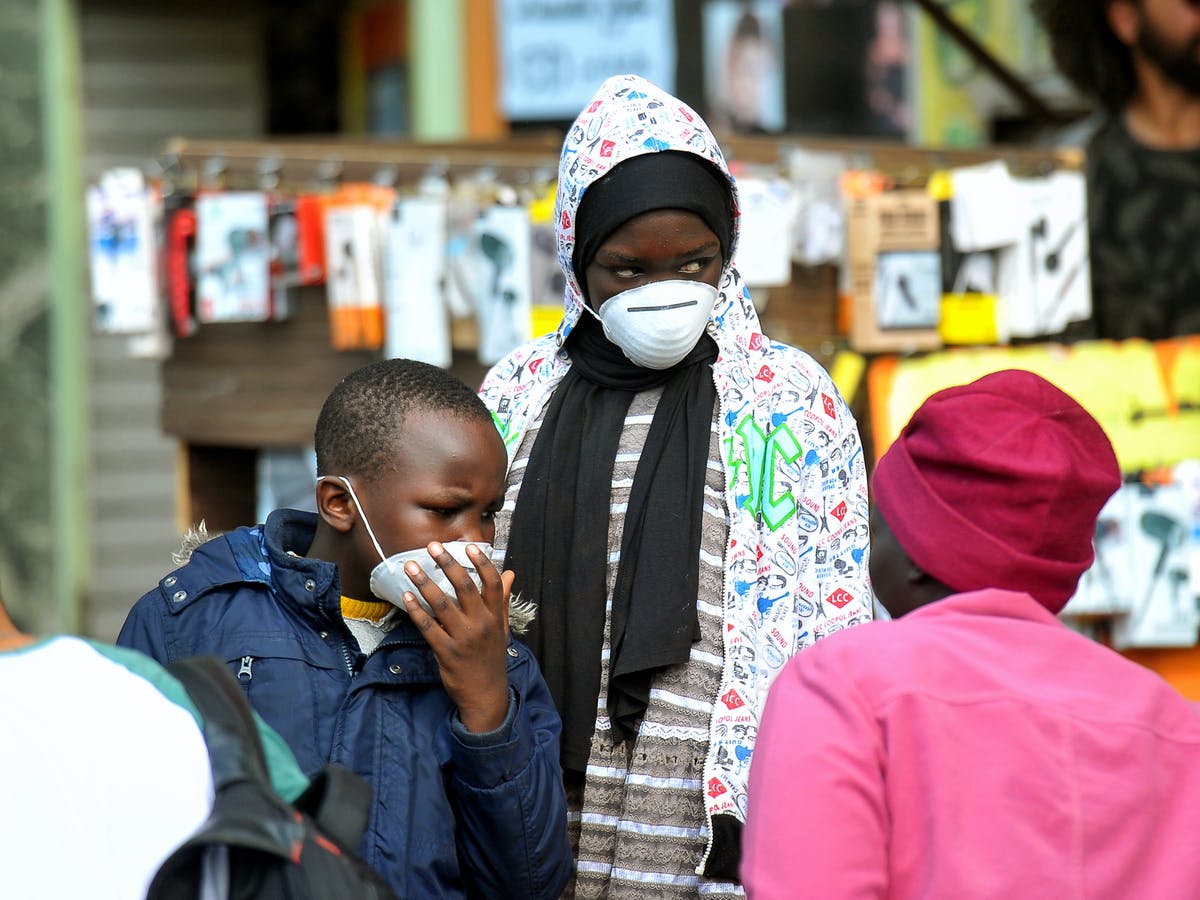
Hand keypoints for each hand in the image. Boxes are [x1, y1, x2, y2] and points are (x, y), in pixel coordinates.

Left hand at [401, 541, 513, 732]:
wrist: (486, 694)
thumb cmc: (491, 657)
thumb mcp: (502, 628)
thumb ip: (503, 600)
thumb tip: (509, 574)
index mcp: (495, 616)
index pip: (492, 584)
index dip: (481, 563)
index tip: (468, 547)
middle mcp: (481, 624)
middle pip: (464, 587)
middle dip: (447, 564)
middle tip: (432, 546)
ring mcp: (463, 638)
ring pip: (441, 604)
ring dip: (424, 583)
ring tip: (410, 566)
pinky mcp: (446, 652)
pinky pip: (428, 627)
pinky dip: (416, 611)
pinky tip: (406, 596)